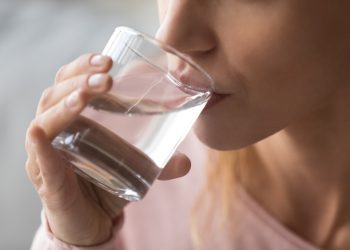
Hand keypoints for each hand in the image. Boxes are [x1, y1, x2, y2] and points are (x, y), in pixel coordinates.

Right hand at [25, 53, 190, 245]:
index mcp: (74, 117)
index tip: (110, 60)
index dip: (84, 66)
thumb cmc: (107, 182)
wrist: (91, 219)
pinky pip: (38, 157)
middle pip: (56, 92)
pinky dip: (40, 145)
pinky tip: (43, 134)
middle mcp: (56, 129)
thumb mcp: (135, 166)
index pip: (70, 80)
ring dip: (65, 102)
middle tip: (106, 74)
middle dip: (80, 78)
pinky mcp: (46, 178)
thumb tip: (187, 162)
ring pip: (45, 118)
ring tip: (87, 95)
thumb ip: (160, 163)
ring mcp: (46, 153)